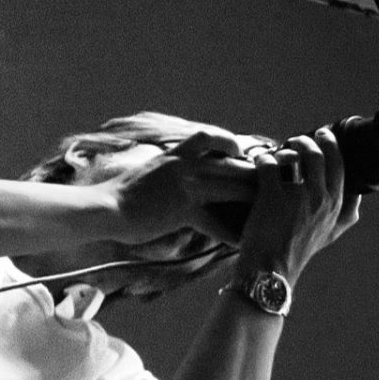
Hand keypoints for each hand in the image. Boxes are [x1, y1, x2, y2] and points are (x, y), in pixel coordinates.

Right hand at [106, 131, 257, 246]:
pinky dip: (230, 234)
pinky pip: (216, 222)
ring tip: (269, 210)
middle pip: (232, 164)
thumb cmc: (125, 192)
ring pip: (232, 188)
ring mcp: (187, 186)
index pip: (211, 137)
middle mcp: (185, 165)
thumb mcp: (151, 167)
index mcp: (177, 153)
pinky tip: (242, 242)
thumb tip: (186, 162)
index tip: (245, 151)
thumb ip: (174, 164)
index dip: (231, 143)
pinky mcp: (184, 209)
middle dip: (255, 173)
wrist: (104, 208)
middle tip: (274, 183)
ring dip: (253, 200)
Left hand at [233, 129, 361, 283]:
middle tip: (297, 140)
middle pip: (319, 154)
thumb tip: (359, 196)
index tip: (323, 136)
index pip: (340, 164)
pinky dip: (263, 158)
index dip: (332, 145)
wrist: (271, 270)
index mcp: (337, 204)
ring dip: (285, 147)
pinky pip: (269, 163)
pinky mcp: (272, 196)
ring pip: (296, 155)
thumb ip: (347, 215)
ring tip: (278, 149)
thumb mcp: (331, 234)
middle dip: (308, 141)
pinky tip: (259, 162)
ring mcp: (298, 197)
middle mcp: (322, 198)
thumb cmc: (299, 252)